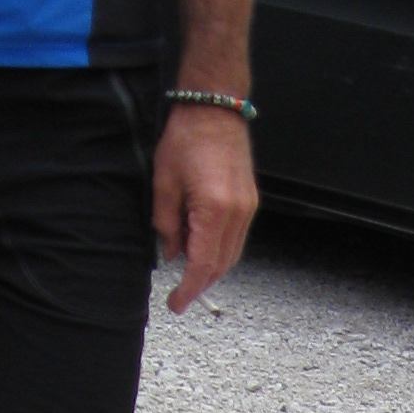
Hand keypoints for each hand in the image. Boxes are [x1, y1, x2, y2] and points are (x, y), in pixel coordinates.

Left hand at [154, 100, 257, 311]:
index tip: (176, 304)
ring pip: (231, 255)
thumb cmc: (186, 138)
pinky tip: (202, 248)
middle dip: (200, 283)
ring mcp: (247, 209)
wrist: (215, 109)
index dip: (189, 289)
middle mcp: (237, 214)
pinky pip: (236, 239)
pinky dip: (219, 251)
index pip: (202, 264)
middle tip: (179, 294)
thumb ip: (166, 224)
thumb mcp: (164, 183)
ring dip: (211, 269)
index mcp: (213, 210)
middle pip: (221, 265)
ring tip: (188, 271)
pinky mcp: (250, 202)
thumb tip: (171, 254)